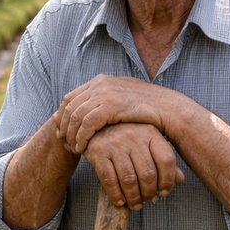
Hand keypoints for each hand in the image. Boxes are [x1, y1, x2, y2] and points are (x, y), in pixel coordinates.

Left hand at [56, 75, 172, 153]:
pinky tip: (81, 148)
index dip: (62, 115)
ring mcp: (105, 93)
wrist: (168, 109)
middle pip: (70, 105)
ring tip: (72, 148)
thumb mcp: (123, 100)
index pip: (71, 97)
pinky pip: (87, 123)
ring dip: (71, 134)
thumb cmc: (149, 109)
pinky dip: (81, 137)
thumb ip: (107, 101)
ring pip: (76, 115)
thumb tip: (95, 110)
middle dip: (63, 125)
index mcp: (101, 81)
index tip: (61, 130)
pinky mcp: (110, 105)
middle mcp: (100, 84)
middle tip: (62, 141)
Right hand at [84, 122, 183, 209]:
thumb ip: (163, 159)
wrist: (96, 125)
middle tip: (147, 200)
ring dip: (134, 197)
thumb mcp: (148, 142)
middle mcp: (134, 136)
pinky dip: (116, 194)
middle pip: (148, 173)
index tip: (165, 192)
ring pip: (129, 179)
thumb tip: (180, 179)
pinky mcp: (98, 152)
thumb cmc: (127, 136)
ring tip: (135, 204)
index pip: (167, 160)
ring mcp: (115, 144)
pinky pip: (109, 179)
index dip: (168, 180)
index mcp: (151, 132)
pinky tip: (120, 201)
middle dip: (149, 193)